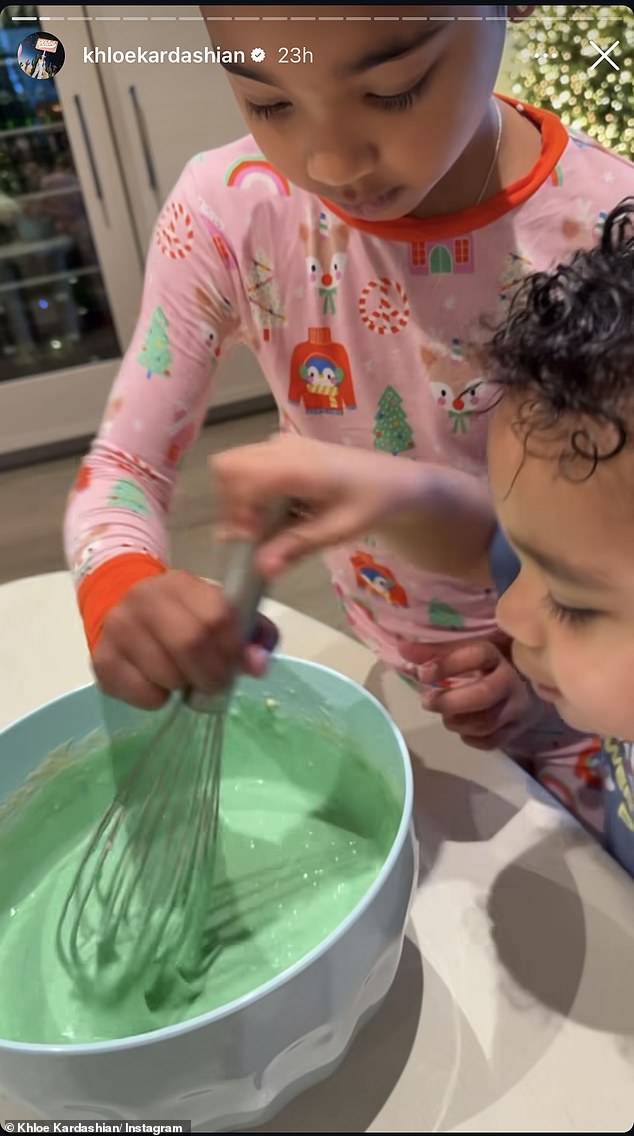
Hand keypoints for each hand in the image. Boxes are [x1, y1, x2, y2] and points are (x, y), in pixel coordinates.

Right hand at [92, 569, 278, 709]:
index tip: (235, 663)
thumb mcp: (218, 613)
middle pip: (190, 643)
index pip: (216, 616)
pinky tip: (157, 684)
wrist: (123, 608)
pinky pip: (141, 693)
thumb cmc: (182, 616)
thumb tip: (258, 665)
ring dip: (183, 686)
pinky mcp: (102, 659)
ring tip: (183, 678)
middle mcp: (144, 598)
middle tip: (214, 682)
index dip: (232, 648)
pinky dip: (158, 699)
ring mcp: (119, 627)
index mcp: (180, 583)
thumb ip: (249, 635)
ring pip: (166, 673)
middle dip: (211, 673)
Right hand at [211, 435, 423, 576]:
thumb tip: (261, 569)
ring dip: (239, 500)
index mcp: (296, 465)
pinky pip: (249, 466)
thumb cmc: (370, 504)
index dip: (236, 514)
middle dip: (231, 505)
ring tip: (267, 526)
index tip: (251, 542)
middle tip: (254, 534)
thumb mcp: (337, 531)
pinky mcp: (282, 449)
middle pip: (227, 467)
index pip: (240, 479)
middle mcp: (282, 448)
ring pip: (233, 466)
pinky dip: (250, 492)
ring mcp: (281, 444)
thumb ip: (296, 546)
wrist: (394, 482)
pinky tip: (278, 513)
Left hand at [399, 637, 541, 750]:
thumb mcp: (464, 653)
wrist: (528, 687)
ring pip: (486, 722)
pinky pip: (491, 741)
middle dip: (450, 701)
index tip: (423, 673)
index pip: (476, 655)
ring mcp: (518, 709)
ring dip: (457, 722)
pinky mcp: (518, 730)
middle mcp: (512, 682)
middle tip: (426, 702)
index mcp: (497, 655)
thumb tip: (402, 649)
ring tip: (445, 716)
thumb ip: (434, 652)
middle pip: (484, 695)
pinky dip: (470, 738)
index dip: (447, 663)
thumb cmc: (487, 667)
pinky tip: (462, 728)